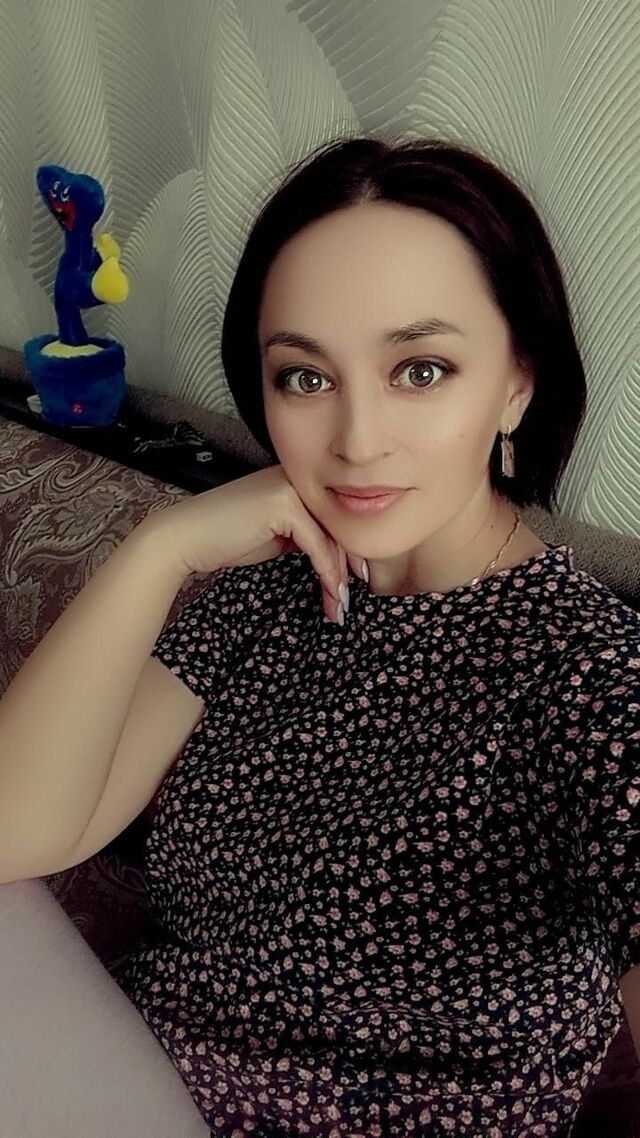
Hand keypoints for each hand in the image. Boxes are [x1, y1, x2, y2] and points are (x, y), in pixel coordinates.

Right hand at [139, 465, 365, 622]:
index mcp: (295, 481)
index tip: (354, 579)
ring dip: (338, 577)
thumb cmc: (224, 539)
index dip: (346, 551)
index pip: (332, 517)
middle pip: (336, 526)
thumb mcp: (275, 536)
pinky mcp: (285, 505)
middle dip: (346, 567)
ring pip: (331, 538)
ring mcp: (291, 488)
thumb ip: (303, 536)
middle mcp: (296, 478)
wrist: (185, 538)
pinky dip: (327, 574)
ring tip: (339, 605)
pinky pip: (317, 545)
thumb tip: (334, 556)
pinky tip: (331, 593)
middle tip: (348, 599)